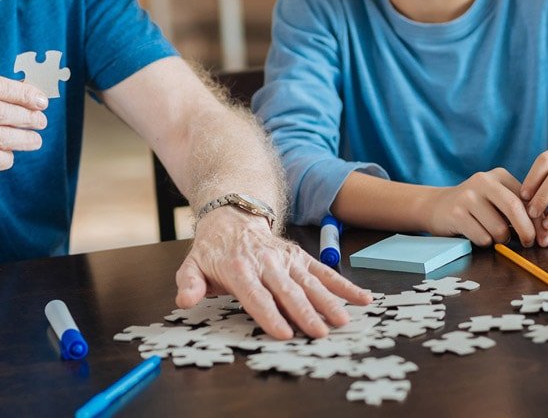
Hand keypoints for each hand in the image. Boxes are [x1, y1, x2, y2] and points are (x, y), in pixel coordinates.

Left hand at [175, 207, 372, 339]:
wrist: (231, 216)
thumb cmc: (213, 249)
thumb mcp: (192, 264)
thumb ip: (190, 284)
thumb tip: (185, 300)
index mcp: (238, 269)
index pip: (256, 296)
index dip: (270, 315)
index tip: (284, 333)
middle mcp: (265, 263)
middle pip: (287, 291)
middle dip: (305, 312)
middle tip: (320, 333)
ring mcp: (286, 258)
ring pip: (309, 281)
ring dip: (328, 301)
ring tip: (343, 320)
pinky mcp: (300, 257)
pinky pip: (324, 271)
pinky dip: (344, 284)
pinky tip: (362, 298)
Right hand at [420, 168, 540, 246]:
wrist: (436, 206)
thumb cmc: (476, 207)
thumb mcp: (497, 199)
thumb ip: (519, 208)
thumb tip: (546, 229)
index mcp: (499, 176)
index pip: (527, 199)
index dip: (539, 221)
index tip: (545, 238)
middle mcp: (483, 181)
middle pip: (514, 208)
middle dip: (527, 231)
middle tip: (529, 244)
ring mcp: (467, 196)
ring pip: (499, 228)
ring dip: (502, 239)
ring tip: (494, 236)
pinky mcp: (456, 214)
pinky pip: (482, 237)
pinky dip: (485, 242)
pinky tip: (477, 234)